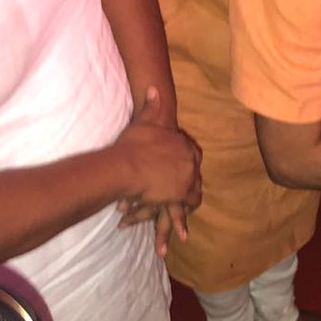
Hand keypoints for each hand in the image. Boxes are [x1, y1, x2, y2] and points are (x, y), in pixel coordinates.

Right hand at [114, 87, 202, 251]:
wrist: (127, 164)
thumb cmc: (134, 142)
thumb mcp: (145, 121)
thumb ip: (152, 106)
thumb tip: (153, 87)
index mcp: (183, 146)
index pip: (191, 154)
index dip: (187, 162)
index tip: (185, 168)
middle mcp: (188, 164)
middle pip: (192, 176)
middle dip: (188, 187)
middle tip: (187, 196)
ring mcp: (184, 181)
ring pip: (189, 195)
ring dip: (185, 208)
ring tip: (185, 225)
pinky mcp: (176, 197)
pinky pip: (179, 210)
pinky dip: (177, 221)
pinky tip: (179, 234)